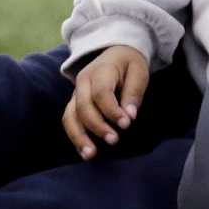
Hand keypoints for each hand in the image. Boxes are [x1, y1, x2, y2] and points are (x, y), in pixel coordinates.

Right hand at [61, 46, 150, 160]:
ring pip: (70, 117)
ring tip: (91, 155)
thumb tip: (130, 116)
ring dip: (79, 137)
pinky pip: (69, 121)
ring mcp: (75, 93)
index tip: (127, 124)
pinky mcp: (74, 104)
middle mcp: (82, 82)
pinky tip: (85, 152)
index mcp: (100, 70)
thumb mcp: (139, 72)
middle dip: (97, 126)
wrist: (115, 54)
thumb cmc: (130, 64)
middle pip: (83, 107)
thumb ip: (134, 92)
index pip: (101, 93)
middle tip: (114, 140)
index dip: (112, 110)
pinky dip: (75, 137)